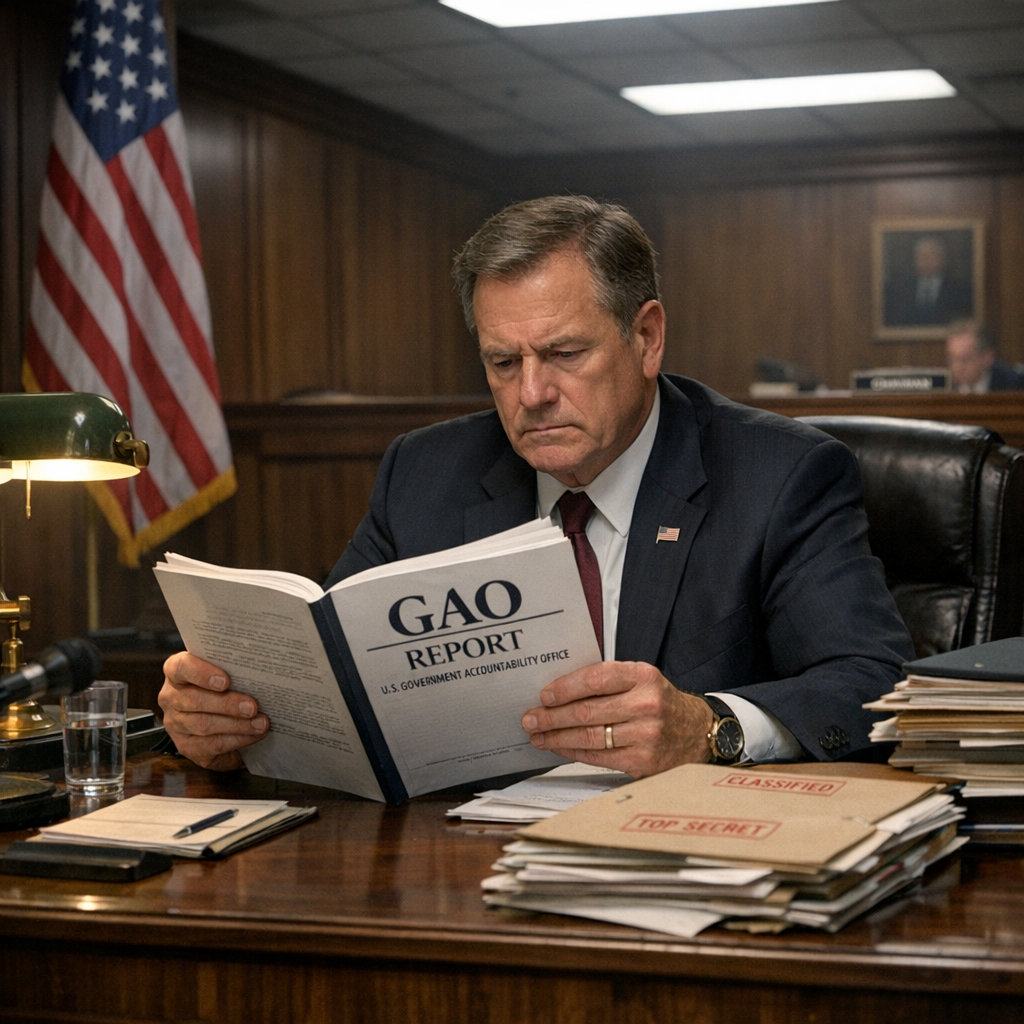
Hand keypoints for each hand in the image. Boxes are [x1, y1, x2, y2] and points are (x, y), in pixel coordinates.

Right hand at [158, 652, 268, 770]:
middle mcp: (171, 697)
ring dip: (236, 725)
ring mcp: (176, 723)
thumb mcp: (224, 672)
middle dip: (227, 705)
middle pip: (195, 700)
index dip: (202, 673)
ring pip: (204, 725)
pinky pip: (211, 744)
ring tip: (260, 723)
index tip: (225, 681)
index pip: (181, 667)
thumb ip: (232, 669)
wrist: (218, 716)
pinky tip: (253, 735)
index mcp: (177, 672)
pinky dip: (236, 740)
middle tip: (252, 707)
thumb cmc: (223, 686)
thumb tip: (257, 672)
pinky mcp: (186, 745)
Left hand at [521, 661, 713, 776]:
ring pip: (588, 736)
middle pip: (586, 711)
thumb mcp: (642, 680)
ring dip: (557, 738)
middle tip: (530, 719)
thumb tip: (559, 692)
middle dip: (551, 716)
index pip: (595, 679)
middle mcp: (646, 704)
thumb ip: (607, 681)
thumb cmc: (661, 703)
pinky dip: (574, 752)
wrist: (697, 732)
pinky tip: (560, 748)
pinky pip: (598, 756)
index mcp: (643, 676)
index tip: (544, 696)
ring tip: (538, 736)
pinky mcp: (642, 761)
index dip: (565, 688)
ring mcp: (646, 734)